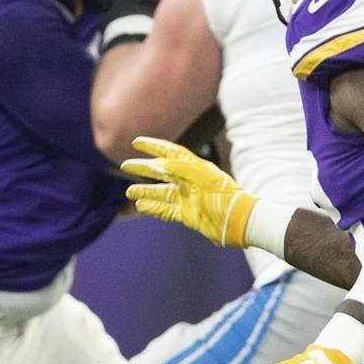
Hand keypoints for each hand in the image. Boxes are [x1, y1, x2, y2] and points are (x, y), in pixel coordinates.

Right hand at [123, 136, 259, 246]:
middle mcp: (189, 182)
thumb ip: (180, 168)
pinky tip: (140, 207)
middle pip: (162, 172)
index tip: (136, 142)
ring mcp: (188, 199)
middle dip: (143, 168)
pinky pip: (166, 210)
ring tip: (129, 192)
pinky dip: (153, 208)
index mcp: (195, 168)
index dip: (154, 146)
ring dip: (144, 191)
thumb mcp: (203, 177)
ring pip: (161, 192)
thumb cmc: (224, 196)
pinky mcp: (188, 216)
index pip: (170, 153)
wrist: (239, 220)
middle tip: (124, 166)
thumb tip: (158, 163)